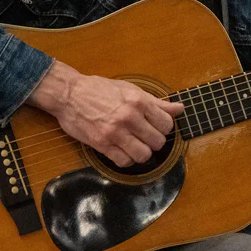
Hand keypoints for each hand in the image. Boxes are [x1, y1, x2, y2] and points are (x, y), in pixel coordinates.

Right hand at [26, 61, 184, 167]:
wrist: (69, 94)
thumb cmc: (100, 89)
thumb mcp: (131, 90)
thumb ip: (156, 103)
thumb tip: (180, 109)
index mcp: (138, 101)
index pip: (167, 124)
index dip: (164, 127)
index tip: (155, 126)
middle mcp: (129, 117)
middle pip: (158, 142)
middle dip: (154, 141)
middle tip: (145, 137)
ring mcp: (115, 132)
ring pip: (144, 155)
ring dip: (142, 153)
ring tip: (136, 146)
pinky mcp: (102, 144)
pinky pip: (124, 162)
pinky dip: (127, 159)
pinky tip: (123, 151)